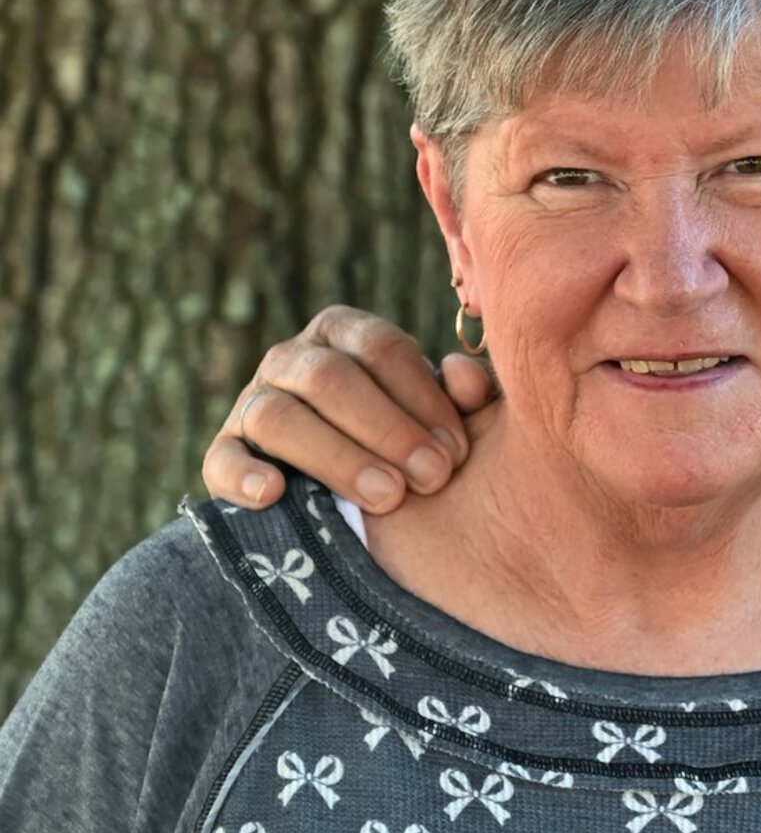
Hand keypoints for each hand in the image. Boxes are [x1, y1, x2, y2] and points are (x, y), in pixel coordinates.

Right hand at [202, 308, 493, 512]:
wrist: (353, 498)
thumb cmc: (411, 445)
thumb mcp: (442, 419)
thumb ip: (465, 399)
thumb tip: (466, 379)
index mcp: (345, 335)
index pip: (380, 347)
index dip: (423, 397)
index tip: (457, 450)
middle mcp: (292, 359)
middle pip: (330, 378)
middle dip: (387, 429)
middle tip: (433, 478)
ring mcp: (251, 403)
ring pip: (278, 416)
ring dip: (336, 457)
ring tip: (386, 497)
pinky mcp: (225, 454)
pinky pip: (221, 460)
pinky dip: (243, 476)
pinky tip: (275, 495)